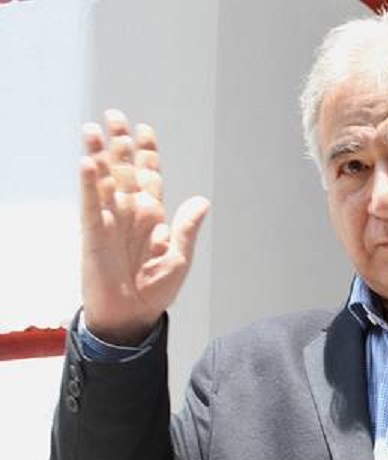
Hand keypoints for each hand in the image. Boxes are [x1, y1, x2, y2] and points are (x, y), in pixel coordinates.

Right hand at [80, 110, 209, 344]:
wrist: (133, 317)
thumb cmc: (154, 291)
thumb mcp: (179, 258)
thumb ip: (188, 228)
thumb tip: (202, 201)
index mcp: (151, 217)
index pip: (149, 177)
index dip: (147, 154)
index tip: (145, 130)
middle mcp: (130, 214)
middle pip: (123, 171)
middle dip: (120, 144)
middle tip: (115, 116)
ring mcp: (111, 221)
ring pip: (104, 182)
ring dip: (99, 156)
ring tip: (94, 130)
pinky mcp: (94, 234)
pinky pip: (91, 205)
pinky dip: (89, 184)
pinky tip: (88, 163)